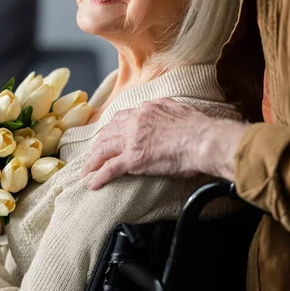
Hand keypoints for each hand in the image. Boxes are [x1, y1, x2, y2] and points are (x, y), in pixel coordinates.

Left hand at [82, 98, 248, 188]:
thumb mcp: (179, 108)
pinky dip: (99, 176)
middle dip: (98, 144)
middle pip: (108, 132)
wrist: (203, 140)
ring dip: (93, 160)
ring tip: (86, 170)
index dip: (112, 128)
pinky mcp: (134, 160)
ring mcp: (132, 141)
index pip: (122, 117)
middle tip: (92, 154)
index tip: (108, 135)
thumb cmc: (198, 127)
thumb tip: (163, 108)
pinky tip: (93, 183)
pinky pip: (110, 168)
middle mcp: (135, 122)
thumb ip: (166, 107)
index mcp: (146, 110)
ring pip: (104, 149)